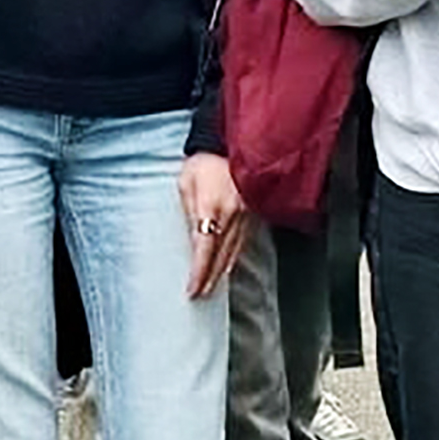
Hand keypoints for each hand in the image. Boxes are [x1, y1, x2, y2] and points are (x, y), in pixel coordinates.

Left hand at [180, 153, 252, 298]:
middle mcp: (232, 214)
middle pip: (221, 256)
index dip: (199, 272)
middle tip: (201, 295)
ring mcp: (246, 214)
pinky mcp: (252, 213)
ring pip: (234, 251)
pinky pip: (242, 241)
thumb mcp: (186, 184)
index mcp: (212, 207)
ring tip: (212, 286)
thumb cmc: (204, 162)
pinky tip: (228, 265)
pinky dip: (234, 256)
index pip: (204, 249)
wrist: (230, 145)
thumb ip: (189, 213)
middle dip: (210, 278)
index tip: (192, 289)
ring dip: (222, 271)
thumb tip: (192, 239)